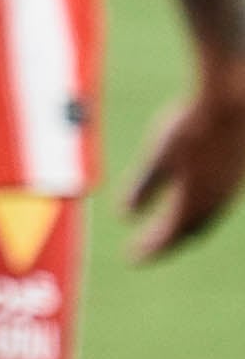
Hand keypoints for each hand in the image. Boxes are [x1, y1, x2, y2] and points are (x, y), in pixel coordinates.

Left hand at [126, 54, 244, 257]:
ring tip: (170, 232)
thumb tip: (125, 215)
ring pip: (207, 218)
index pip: (170, 236)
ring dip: (186, 229)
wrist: (234, 100)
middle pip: (190, 231)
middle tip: (148, 251)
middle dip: (168, 242)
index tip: (133, 258)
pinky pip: (217, 203)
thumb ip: (144, 186)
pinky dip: (201, 211)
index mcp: (195, 201)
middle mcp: (216, 201)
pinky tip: (195, 201)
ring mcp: (229, 188)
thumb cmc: (193, 125)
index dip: (152, 249)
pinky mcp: (236, 173)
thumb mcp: (160, 155)